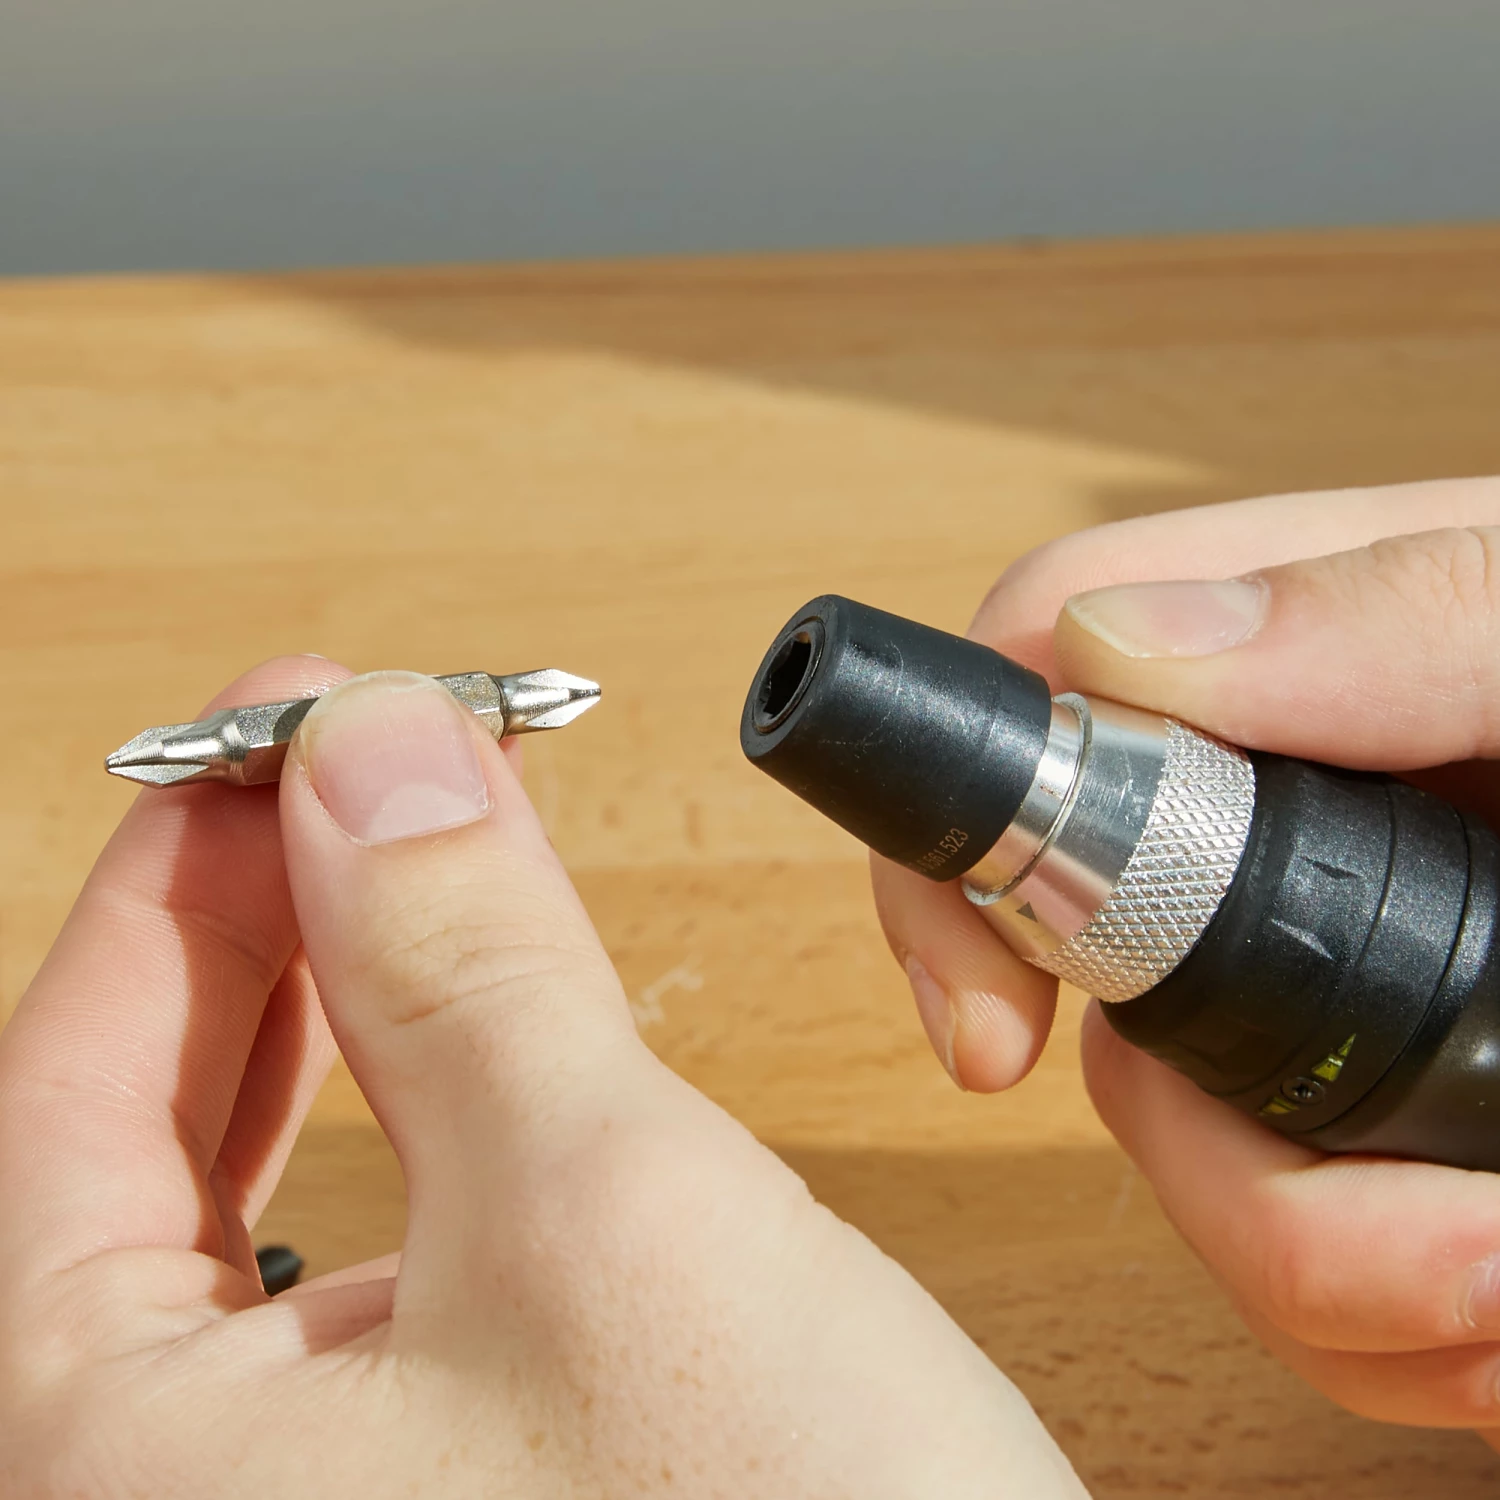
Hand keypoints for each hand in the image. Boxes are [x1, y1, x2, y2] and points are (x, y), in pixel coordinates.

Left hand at [0, 664, 1084, 1496]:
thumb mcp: (603, 1213)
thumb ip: (463, 960)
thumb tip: (371, 745)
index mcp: (106, 1467)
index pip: (66, 1082)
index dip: (184, 867)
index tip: (279, 719)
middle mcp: (169, 1499)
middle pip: (140, 1133)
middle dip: (265, 921)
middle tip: (351, 771)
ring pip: (260, 1188)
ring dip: (339, 1006)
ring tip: (405, 868)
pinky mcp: (432, 1491)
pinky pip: (372, 1259)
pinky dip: (418, 1118)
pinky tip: (467, 1049)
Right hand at [872, 476, 1499, 1436]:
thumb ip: (1398, 612)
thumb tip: (1113, 646)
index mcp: (1295, 662)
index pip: (1024, 709)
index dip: (958, 866)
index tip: (993, 1039)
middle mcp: (1280, 824)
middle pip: (1095, 994)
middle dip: (1224, 1169)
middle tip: (1449, 1267)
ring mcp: (1327, 971)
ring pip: (1193, 1146)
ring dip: (1337, 1277)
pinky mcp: (1382, 1098)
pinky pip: (1305, 1241)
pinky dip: (1390, 1318)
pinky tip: (1498, 1310)